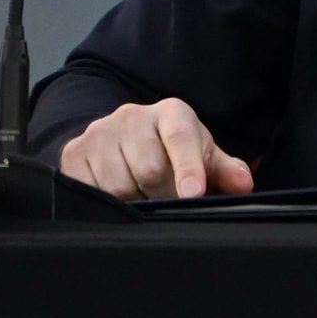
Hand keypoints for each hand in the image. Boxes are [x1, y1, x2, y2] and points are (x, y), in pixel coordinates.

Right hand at [58, 98, 255, 200]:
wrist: (120, 138)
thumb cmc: (169, 148)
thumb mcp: (200, 153)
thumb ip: (224, 169)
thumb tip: (243, 185)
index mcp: (171, 112)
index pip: (181, 138)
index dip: (188, 167)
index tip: (192, 193)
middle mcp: (131, 117)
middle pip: (149, 169)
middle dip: (163, 194)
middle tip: (169, 202)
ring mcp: (98, 134)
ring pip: (118, 186)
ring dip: (134, 202)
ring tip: (143, 197)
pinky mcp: (73, 154)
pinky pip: (89, 192)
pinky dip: (106, 204)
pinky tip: (117, 199)